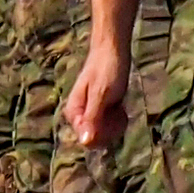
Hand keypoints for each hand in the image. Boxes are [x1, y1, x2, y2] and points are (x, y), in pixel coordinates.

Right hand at [66, 36, 128, 152]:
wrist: (113, 50)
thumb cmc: (106, 69)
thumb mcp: (101, 94)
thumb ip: (92, 118)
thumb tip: (84, 142)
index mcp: (74, 113)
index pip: (88, 141)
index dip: (104, 133)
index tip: (112, 115)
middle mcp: (79, 117)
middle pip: (97, 140)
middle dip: (111, 128)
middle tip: (117, 109)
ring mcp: (91, 115)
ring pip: (105, 134)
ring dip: (116, 123)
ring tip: (118, 105)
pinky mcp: (101, 112)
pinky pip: (109, 127)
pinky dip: (118, 119)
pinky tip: (120, 106)